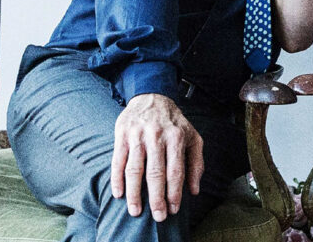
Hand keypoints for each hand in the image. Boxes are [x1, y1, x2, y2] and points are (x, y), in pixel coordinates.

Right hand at [110, 93, 203, 221]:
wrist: (151, 96)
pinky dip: (117, 179)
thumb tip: (194, 190)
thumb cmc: (174, 122)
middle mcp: (157, 136)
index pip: (176, 171)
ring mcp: (138, 136)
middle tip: (158, 217)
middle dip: (156, 198)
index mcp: (176, 137)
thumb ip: (196, 163)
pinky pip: (118, 161)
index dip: (175, 192)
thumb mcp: (193, 137)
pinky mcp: (122, 135)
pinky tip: (119, 194)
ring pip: (135, 169)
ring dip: (134, 193)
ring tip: (136, 211)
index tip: (173, 210)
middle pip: (155, 173)